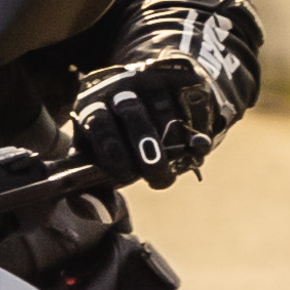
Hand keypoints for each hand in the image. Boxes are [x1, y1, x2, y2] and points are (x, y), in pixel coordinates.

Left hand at [61, 55, 235, 189]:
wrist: (147, 98)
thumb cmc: (120, 143)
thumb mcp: (102, 163)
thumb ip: (97, 191)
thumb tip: (101, 215)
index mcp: (90, 105)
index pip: (98, 124)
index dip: (113, 152)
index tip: (127, 176)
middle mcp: (117, 84)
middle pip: (132, 114)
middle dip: (148, 152)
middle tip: (161, 179)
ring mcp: (150, 75)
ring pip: (166, 110)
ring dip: (176, 144)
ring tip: (178, 163)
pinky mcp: (181, 73)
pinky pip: (194, 102)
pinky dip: (198, 129)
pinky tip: (196, 145)